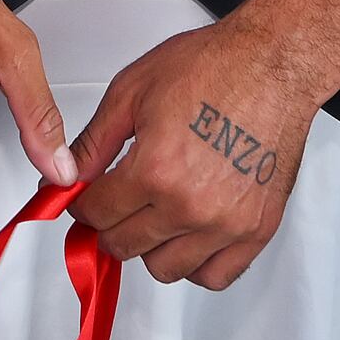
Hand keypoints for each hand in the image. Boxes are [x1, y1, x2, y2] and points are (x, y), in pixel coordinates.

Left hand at [68, 14, 328, 289]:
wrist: (274, 64)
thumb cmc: (213, 67)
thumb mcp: (132, 91)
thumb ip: (94, 142)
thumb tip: (65, 176)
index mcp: (156, 170)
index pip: (96, 213)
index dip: (82, 203)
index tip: (87, 197)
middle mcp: (191, 205)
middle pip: (124, 245)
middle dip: (110, 223)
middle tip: (117, 202)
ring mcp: (226, 223)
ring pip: (164, 268)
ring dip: (150, 246)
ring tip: (154, 215)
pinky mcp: (257, 229)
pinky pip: (215, 276)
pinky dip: (195, 264)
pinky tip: (188, 236)